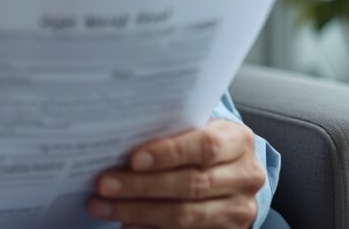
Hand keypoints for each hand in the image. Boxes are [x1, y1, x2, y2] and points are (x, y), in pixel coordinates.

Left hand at [88, 119, 264, 228]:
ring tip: (103, 206)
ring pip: (184, 215)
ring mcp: (239, 209)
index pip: (205, 147)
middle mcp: (245, 176)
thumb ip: (171, 131)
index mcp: (238, 140)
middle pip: (190, 184)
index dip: (169, 153)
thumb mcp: (197, 128)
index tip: (133, 159)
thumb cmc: (203, 143)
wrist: (234, 172)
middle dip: (141, 186)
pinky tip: (126, 222)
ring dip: (138, 211)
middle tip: (103, 184)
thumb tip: (119, 139)